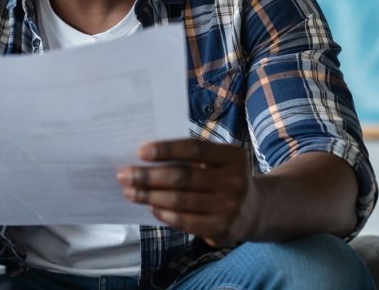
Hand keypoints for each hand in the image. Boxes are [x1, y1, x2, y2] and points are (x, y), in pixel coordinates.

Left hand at [116, 139, 261, 247]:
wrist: (255, 210)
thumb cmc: (222, 178)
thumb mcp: (217, 161)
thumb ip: (190, 157)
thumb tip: (144, 159)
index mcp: (232, 157)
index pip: (193, 149)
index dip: (165, 149)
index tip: (140, 151)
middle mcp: (235, 181)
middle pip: (182, 177)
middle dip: (148, 176)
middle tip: (123, 175)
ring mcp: (230, 207)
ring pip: (180, 200)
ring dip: (149, 196)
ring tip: (130, 192)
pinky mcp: (223, 229)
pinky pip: (185, 221)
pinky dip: (164, 214)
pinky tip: (150, 207)